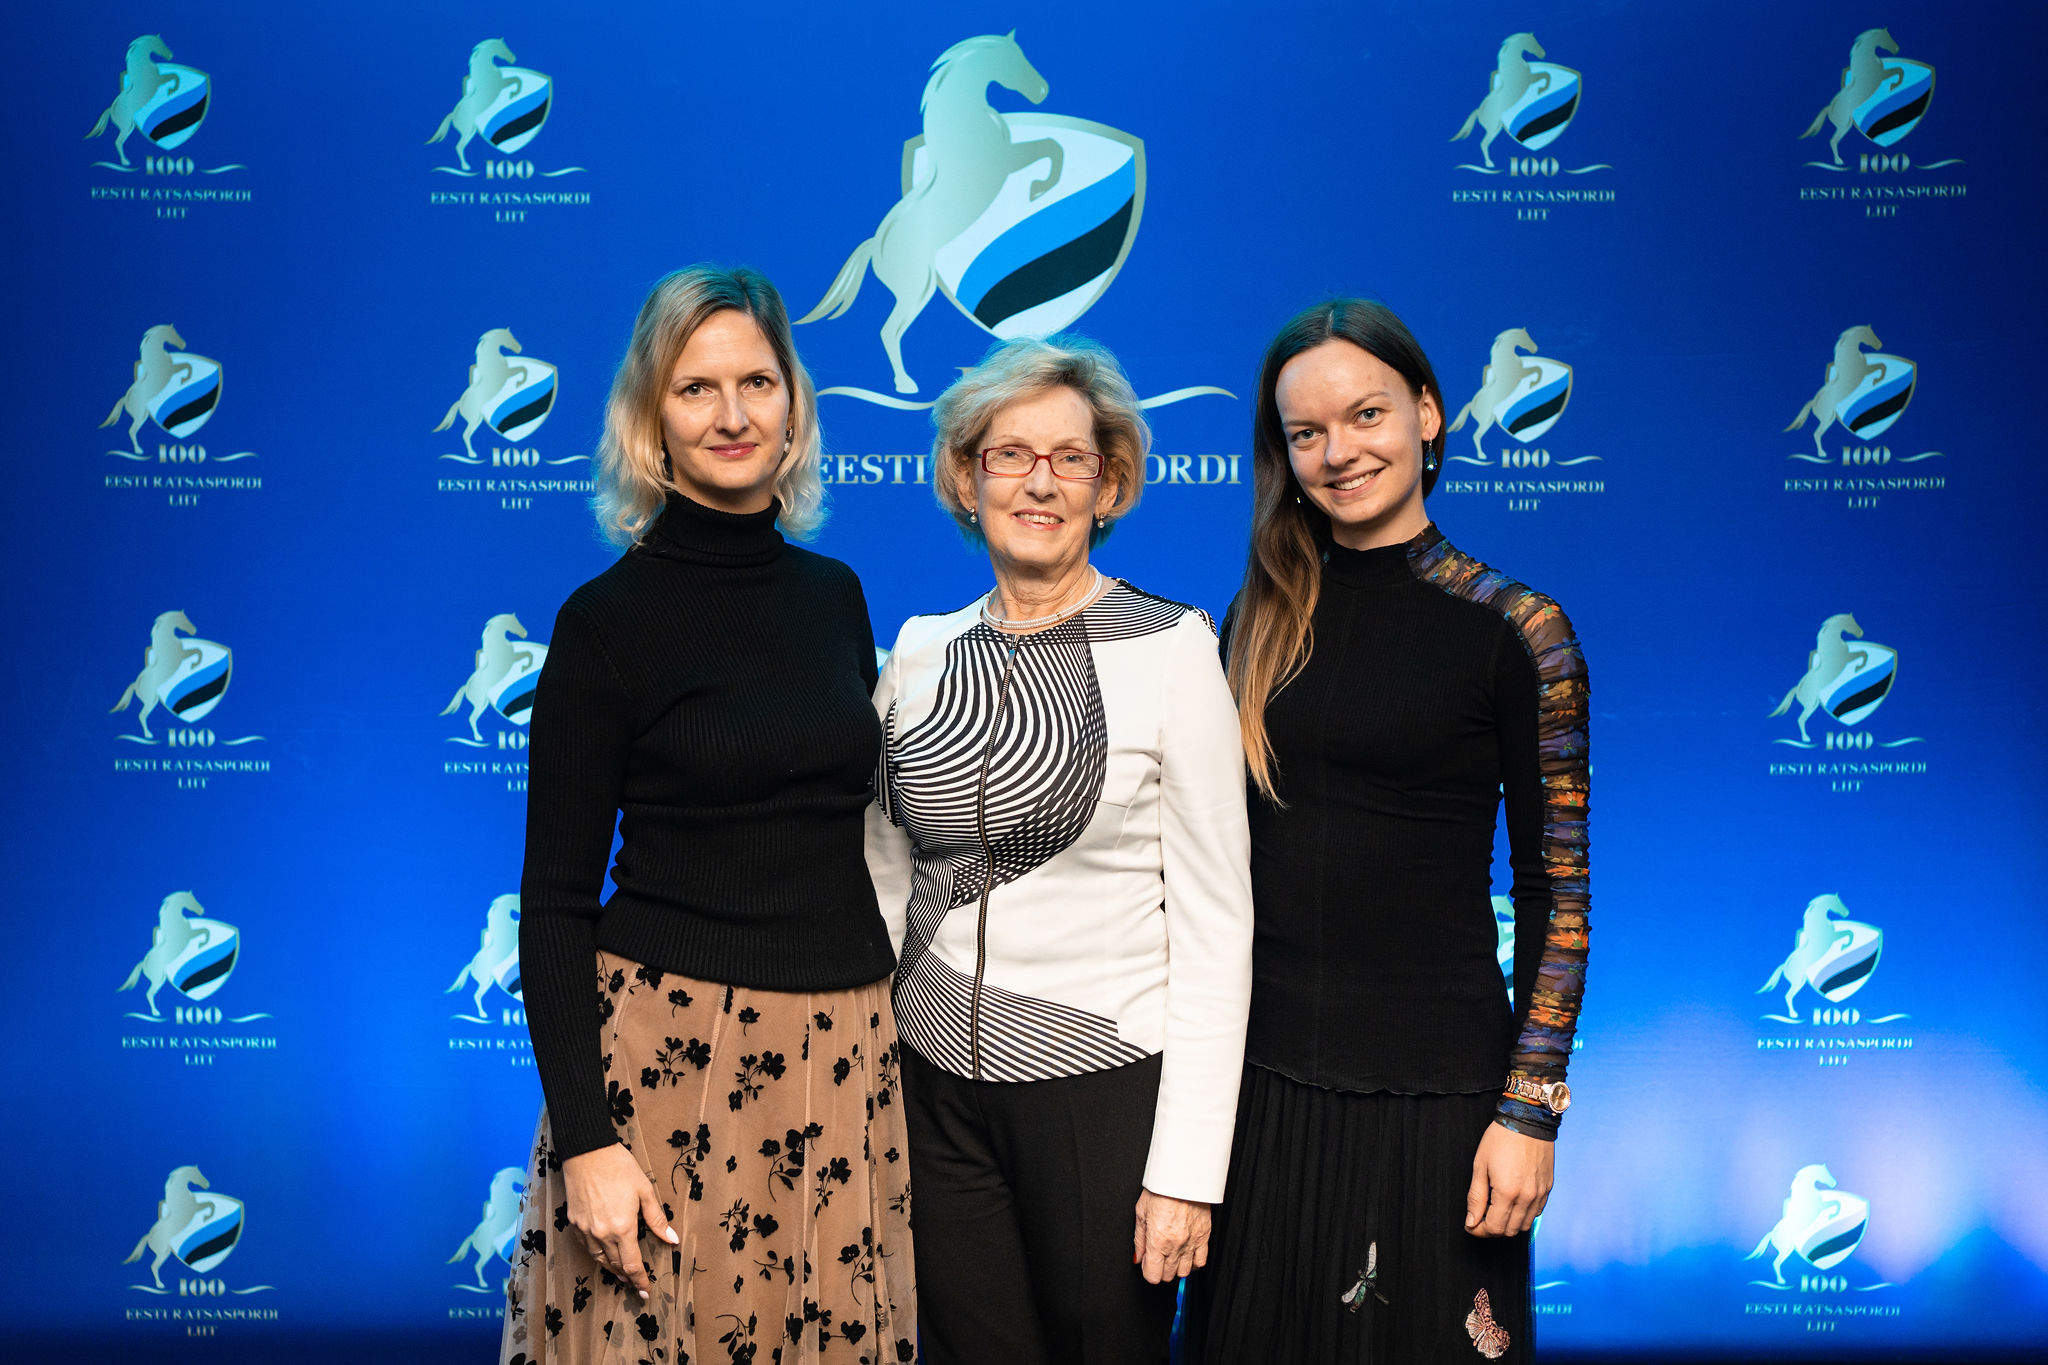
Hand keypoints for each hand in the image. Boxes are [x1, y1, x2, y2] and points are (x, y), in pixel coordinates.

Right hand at [561, 1143, 677, 1298]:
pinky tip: (604, 1252)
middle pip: (616, 1266)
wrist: (587, 1152)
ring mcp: (585, 1230)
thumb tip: (672, 1240)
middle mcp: (602, 1234)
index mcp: (622, 1228)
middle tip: (637, 1284)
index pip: (632, 1265)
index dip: (640, 1281)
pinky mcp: (574, 1223)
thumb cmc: (619, 1167)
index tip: (646, 1292)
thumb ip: (657, 1219)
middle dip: (628, 1277)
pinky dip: (598, 1255)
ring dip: (612, 1268)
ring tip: (622, 1272)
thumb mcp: (645, 1191)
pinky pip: (587, 1247)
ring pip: (600, 1259)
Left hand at [1133, 1189, 1210, 1283]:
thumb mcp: (1141, 1213)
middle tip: (1157, 1255)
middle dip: (1160, 1269)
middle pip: (1168, 1275)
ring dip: (1176, 1267)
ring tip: (1171, 1255)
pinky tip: (1186, 1255)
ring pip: (1184, 1272)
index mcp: (1157, 1240)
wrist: (1183, 1177)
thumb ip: (1139, 1239)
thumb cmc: (1161, 1190)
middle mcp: (1175, 1245)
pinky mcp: (1204, 1237)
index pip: (1153, 1276)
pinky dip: (1192, 1262)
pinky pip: (1201, 1261)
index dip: (1148, 1271)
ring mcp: (1191, 1242)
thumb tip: (1138, 1257)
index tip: (1147, 1262)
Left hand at [1465, 1121, 1553, 1237]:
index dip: (1479, 1230)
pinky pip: (1536, 1213)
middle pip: (1509, 1230)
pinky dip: (1523, 1215)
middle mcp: (1527, 1197)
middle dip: (1492, 1229)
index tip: (1471, 1225)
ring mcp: (1540, 1194)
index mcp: (1507, 1192)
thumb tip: (1471, 1222)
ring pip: (1524, 1226)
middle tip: (1481, 1217)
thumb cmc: (1501, 1139)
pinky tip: (1512, 1203)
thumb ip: (1476, 1197)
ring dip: (1509, 1224)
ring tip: (1496, 1210)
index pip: (1494, 1227)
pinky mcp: (1547, 1189)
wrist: (1527, 1120)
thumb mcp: (1480, 1166)